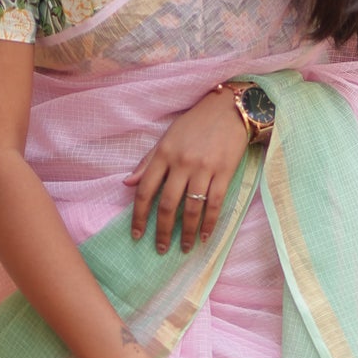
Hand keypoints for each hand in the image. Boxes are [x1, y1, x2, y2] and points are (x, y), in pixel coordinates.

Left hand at [124, 87, 247, 253]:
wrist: (230, 109)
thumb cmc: (196, 124)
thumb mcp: (167, 137)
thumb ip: (147, 162)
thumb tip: (128, 184)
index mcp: (164, 154)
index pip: (146, 190)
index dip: (140, 216)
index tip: (137, 235)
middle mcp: (182, 163)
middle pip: (168, 204)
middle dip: (163, 231)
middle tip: (161, 249)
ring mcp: (204, 169)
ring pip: (191, 208)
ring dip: (186, 232)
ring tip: (183, 247)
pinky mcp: (224, 172)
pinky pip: (215, 204)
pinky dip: (209, 223)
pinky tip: (204, 236)